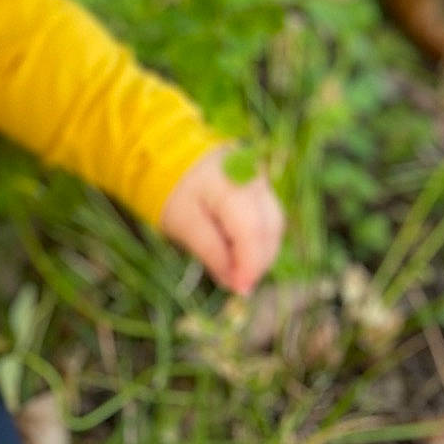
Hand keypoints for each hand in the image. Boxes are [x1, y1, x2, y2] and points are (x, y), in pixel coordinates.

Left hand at [157, 145, 283, 295]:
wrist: (169, 154)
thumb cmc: (171, 189)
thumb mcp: (183, 224)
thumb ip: (210, 251)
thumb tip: (235, 283)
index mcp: (231, 184)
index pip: (252, 231)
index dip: (250, 265)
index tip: (240, 289)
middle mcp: (255, 178)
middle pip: (270, 229)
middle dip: (257, 262)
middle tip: (237, 283)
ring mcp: (262, 180)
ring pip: (274, 224)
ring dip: (260, 252)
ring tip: (237, 269)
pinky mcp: (261, 186)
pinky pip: (269, 217)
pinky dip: (258, 239)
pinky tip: (240, 250)